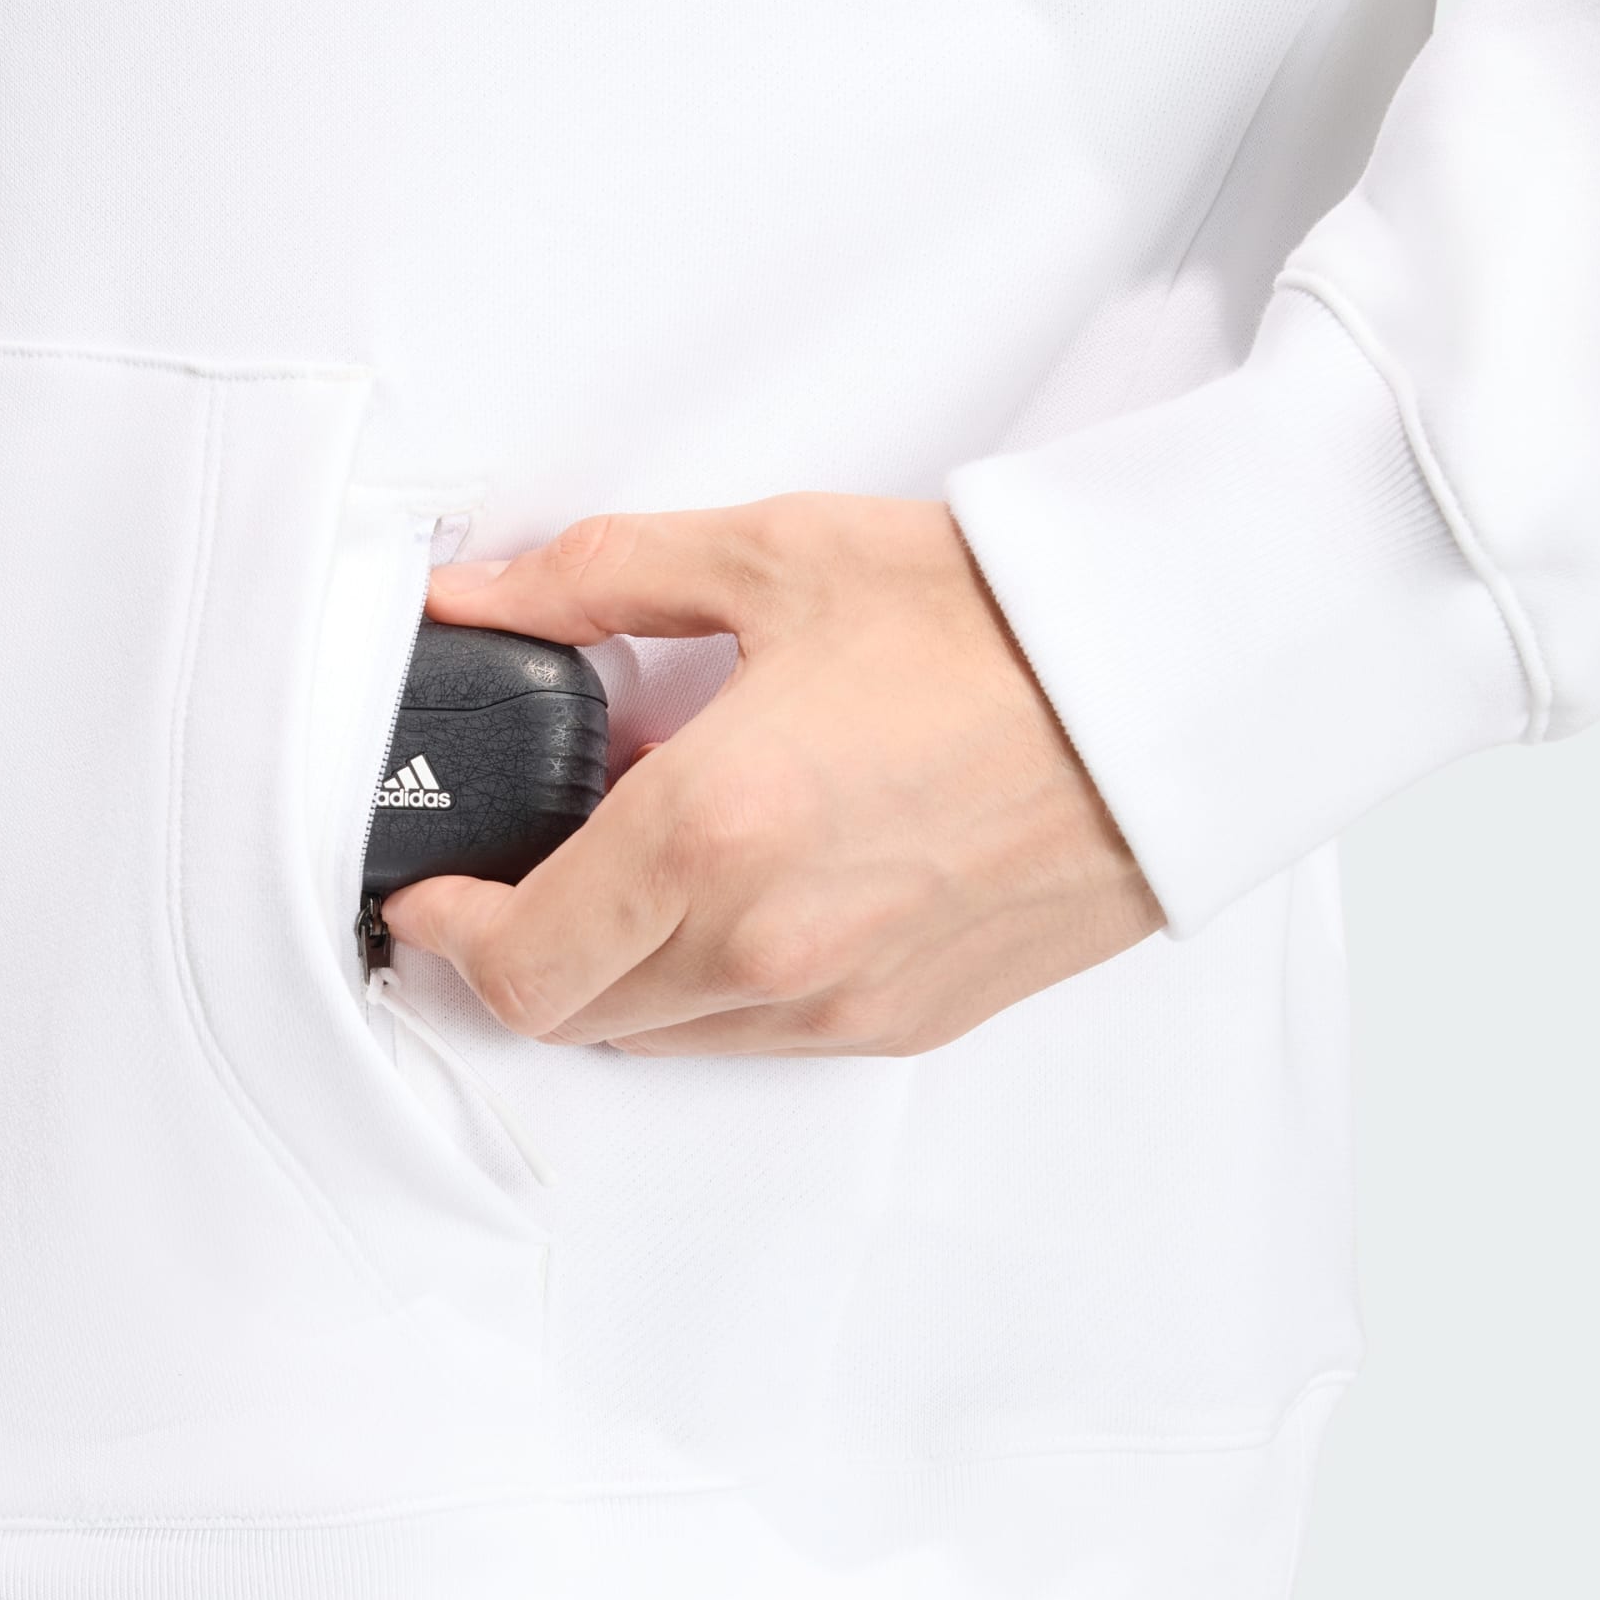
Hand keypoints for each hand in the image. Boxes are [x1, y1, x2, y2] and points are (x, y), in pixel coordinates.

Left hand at [384, 493, 1163, 1055]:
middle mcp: (767, 948)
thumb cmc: (995, 625)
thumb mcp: (776, 557)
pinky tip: (749, 902)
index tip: (434, 893)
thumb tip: (479, 595)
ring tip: (649, 875)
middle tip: (527, 872)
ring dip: (620, 977)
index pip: (518, 962)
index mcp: (711, 834)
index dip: (446, 934)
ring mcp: (840, 1003)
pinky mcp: (902, 1023)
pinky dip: (714, 993)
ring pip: (662, 1039)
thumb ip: (595, 580)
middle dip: (524, 952)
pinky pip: (759, 1043)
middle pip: (574, 1016)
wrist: (1165, 696)